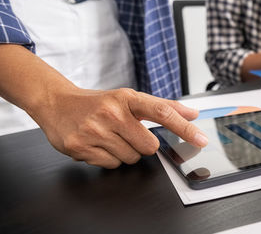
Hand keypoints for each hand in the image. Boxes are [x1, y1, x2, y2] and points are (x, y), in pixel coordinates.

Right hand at [30, 88, 207, 168]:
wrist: (57, 103)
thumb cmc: (100, 102)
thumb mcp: (130, 98)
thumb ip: (163, 106)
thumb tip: (193, 114)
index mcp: (127, 98)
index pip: (162, 112)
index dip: (184, 128)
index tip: (201, 139)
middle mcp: (112, 112)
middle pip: (149, 146)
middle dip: (142, 144)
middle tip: (127, 133)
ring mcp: (95, 130)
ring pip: (130, 158)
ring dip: (125, 152)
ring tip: (110, 137)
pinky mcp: (81, 146)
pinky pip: (111, 165)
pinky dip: (109, 158)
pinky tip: (99, 144)